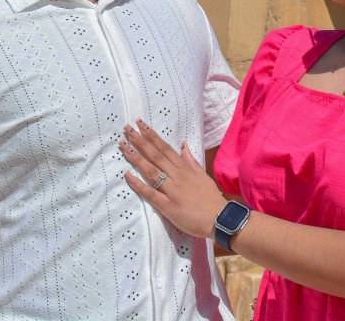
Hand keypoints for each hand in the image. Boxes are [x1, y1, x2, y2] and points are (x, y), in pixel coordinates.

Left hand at [120, 119, 227, 238]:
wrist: (220, 219)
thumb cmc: (211, 198)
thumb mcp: (202, 175)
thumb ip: (190, 160)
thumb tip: (183, 145)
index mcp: (185, 168)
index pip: (165, 148)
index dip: (152, 136)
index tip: (140, 125)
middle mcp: (178, 176)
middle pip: (156, 156)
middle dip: (140, 141)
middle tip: (127, 129)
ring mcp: (172, 191)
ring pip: (152, 171)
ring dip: (136, 158)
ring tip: (124, 146)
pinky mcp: (168, 207)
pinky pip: (151, 194)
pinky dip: (138, 184)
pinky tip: (127, 175)